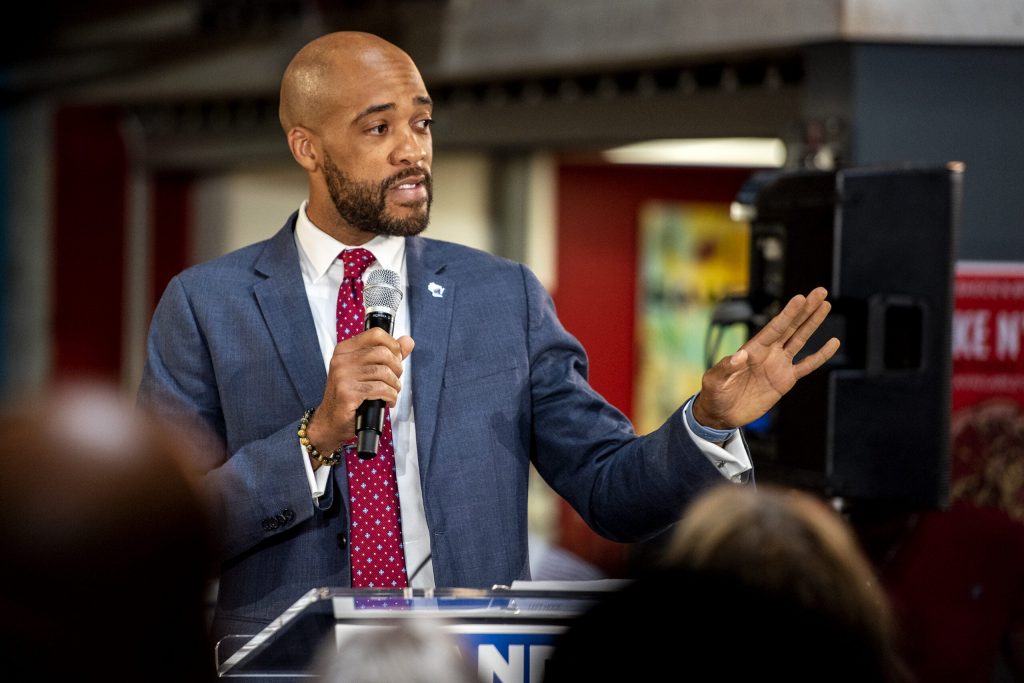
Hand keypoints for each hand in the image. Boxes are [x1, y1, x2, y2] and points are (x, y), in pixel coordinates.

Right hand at [307, 328, 413, 463]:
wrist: (330, 421)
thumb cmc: (350, 395)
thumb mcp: (367, 370)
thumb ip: (388, 354)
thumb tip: (408, 341)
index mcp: (345, 349)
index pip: (376, 334)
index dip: (393, 345)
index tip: (396, 358)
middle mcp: (341, 360)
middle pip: (383, 353)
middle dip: (396, 368)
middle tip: (395, 380)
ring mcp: (343, 376)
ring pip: (383, 372)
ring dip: (394, 385)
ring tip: (392, 392)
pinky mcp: (347, 393)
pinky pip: (380, 389)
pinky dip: (390, 396)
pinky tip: (388, 402)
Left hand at [693, 287, 839, 428]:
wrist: (721, 413)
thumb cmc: (714, 394)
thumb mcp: (715, 380)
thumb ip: (725, 368)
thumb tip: (739, 356)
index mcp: (753, 349)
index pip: (774, 328)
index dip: (788, 314)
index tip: (800, 298)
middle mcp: (768, 353)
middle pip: (791, 327)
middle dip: (806, 309)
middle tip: (820, 291)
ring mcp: (778, 365)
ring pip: (800, 340)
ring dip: (813, 323)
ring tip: (825, 305)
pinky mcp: (785, 380)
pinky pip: (807, 366)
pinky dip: (821, 355)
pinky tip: (833, 343)